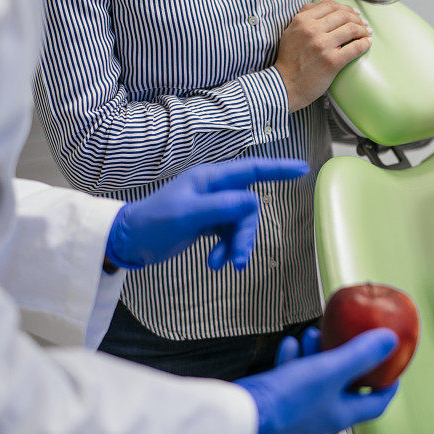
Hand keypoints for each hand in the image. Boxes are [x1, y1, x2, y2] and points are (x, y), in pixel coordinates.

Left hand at [105, 158, 308, 270]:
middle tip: (239, 259)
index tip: (302, 169)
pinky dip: (225, 249)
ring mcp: (212, 206)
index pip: (252, 169)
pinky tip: (214, 262)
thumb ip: (221, 207)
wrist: (130, 242)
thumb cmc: (154, 222)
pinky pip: (229, 234)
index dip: (278, 168)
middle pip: (248, 207)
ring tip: (225, 264)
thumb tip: (253, 201)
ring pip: (241, 224)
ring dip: (236, 245)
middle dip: (246, 234)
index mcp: (210, 178)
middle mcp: (214, 189)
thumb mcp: (187, 214)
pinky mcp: (208, 223)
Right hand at [235, 328, 398, 433]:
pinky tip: (292, 344)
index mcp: (342, 413)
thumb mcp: (331, 369)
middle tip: (350, 339)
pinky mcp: (281, 401)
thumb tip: (390, 341)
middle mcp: (323, 415)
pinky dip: (295, 359)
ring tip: (316, 334)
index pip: (377, 403)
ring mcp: (301, 409)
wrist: (243, 412)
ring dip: (319, 354)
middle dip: (348, 358)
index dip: (388, 383)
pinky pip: (293, 378)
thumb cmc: (288, 399)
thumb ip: (361, 354)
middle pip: (346, 385)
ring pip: (318, 378)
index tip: (393, 365)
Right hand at [274, 0, 371, 112]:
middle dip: (357, 19)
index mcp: (302, 20)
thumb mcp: (292, 31)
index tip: (354, 14)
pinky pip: (355, 48)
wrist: (286, 85)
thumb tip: (327, 0)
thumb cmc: (289, 60)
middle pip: (343, 15)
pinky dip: (364, 44)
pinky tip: (367, 44)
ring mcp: (322, 46)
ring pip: (351, 29)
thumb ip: (307, 13)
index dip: (346, 8)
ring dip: (363, 30)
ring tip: (367, 33)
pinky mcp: (332, 61)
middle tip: (364, 24)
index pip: (330, 5)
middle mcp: (312, 30)